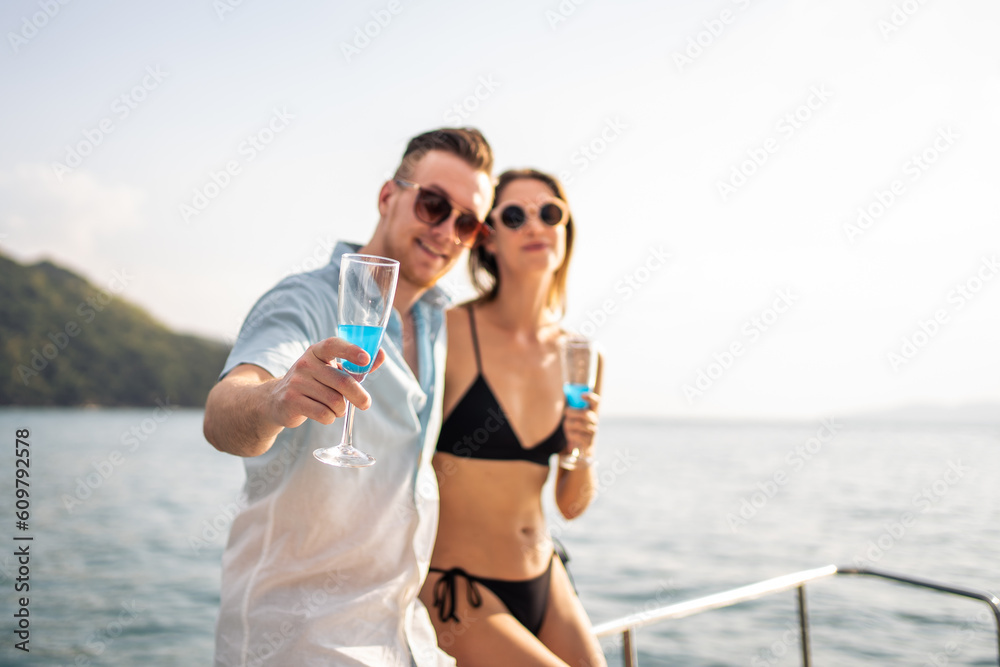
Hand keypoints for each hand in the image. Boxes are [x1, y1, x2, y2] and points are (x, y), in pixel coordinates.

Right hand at [264, 337, 386, 428]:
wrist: (277, 400)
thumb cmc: (314, 383)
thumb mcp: (332, 370)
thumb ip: (357, 366)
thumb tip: (382, 354)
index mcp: (317, 351)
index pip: (334, 345)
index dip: (351, 350)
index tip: (366, 359)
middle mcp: (305, 363)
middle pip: (342, 381)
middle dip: (358, 396)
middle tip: (366, 404)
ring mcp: (296, 382)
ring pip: (334, 401)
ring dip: (340, 409)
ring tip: (334, 408)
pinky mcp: (291, 400)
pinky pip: (323, 413)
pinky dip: (329, 418)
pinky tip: (323, 414)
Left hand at [563, 391, 599, 457]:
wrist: (578, 446)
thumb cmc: (573, 427)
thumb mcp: (571, 415)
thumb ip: (571, 404)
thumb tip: (565, 388)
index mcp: (592, 412)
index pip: (596, 402)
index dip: (591, 397)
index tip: (582, 395)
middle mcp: (595, 421)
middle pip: (585, 414)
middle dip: (572, 412)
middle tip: (566, 412)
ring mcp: (593, 431)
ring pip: (578, 424)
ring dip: (569, 424)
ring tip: (568, 426)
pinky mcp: (589, 442)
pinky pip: (576, 435)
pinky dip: (570, 434)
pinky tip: (571, 435)